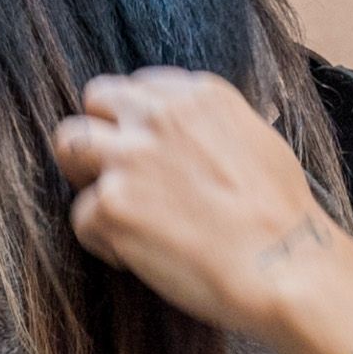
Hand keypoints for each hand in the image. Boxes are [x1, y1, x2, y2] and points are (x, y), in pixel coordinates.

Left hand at [49, 68, 352, 338]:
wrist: (284, 267)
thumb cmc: (282, 218)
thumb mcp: (257, 141)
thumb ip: (210, 127)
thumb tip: (192, 138)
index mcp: (197, 95)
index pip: (137, 87)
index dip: (135, 121)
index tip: (146, 151)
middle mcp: (158, 116)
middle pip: (94, 102)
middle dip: (99, 135)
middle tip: (113, 175)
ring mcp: (129, 159)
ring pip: (68, 145)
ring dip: (85, 176)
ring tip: (113, 210)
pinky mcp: (111, 206)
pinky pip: (81, 217)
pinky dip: (104, 242)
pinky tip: (140, 257)